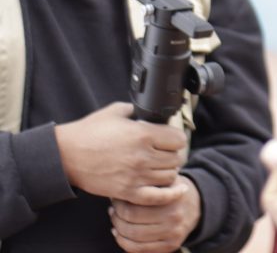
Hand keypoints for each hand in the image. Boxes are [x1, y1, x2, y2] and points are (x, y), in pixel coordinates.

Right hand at [55, 102, 186, 204]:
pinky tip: (172, 188)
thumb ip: (137, 110)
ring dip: (169, 170)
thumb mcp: (117, 111)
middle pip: (177, 158)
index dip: (176, 137)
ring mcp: (136, 176)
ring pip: (170, 176)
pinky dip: (168, 193)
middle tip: (166, 152)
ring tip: (162, 166)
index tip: (171, 138)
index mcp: (143, 134)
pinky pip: (157, 197)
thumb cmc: (90, 132)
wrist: (67, 155)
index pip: (178, 139)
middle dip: (174, 154)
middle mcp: (143, 156)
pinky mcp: (127, 192)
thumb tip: (148, 110)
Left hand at [109, 174, 200, 252]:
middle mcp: (173, 218)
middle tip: (112, 209)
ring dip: (119, 231)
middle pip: (132, 224)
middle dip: (117, 217)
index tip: (115, 197)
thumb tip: (123, 182)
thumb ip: (151, 181)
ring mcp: (172, 235)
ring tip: (115, 220)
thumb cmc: (175, 188)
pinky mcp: (170, 247)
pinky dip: (125, 243)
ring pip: (134, 239)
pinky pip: (140, 250)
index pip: (135, 206)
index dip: (120, 203)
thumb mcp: (168, 179)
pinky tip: (120, 234)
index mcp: (171, 199)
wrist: (197, 205)